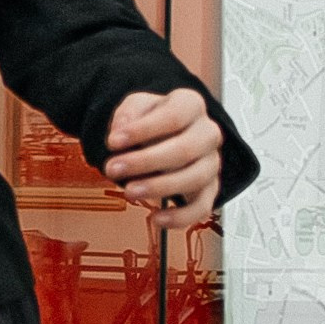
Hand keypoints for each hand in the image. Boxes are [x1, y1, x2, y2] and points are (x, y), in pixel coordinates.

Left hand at [102, 86, 224, 230]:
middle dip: (145, 162)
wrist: (163, 135)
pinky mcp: (209, 189)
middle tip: (114, 168)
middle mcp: (207, 133)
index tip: (113, 141)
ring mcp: (211, 163)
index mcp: (192, 106)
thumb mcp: (136, 106)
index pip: (174, 116)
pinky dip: (180, 217)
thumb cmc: (153, 120)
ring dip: (159, 187)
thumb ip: (128, 113)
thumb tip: (122, 128)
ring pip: (195, 178)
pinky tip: (156, 218)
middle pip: (185, 149)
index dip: (142, 130)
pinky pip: (202, 207)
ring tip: (130, 192)